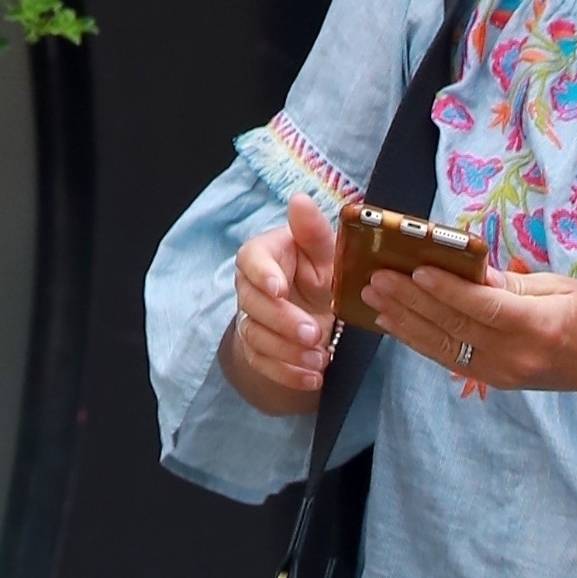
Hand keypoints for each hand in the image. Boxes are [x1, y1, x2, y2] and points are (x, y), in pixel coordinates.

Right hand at [227, 190, 338, 404]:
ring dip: (288, 351)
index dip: (262, 274)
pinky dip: (288, 374)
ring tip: (320, 358)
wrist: (320, 310)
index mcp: (264, 255)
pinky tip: (314, 377)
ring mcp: (251, 319)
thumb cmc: (321, 272)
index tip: (279, 288)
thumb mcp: (326, 252)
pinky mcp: (257, 349)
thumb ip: (313, 231)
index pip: (250, 260)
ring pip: (256, 337)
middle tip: (314, 332)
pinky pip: (263, 364)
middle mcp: (251, 287)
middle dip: (282, 321)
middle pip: (252, 304)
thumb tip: (300, 200)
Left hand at [381, 259, 576, 419]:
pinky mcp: (498, 380)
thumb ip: (511, 283)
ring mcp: (505, 373)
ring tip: (374, 300)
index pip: (482, 307)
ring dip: (406, 322)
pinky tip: (398, 324)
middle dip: (411, 302)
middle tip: (376, 279)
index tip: (414, 269)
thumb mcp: (560, 286)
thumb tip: (467, 268)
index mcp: (539, 327)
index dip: (446, 289)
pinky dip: (421, 340)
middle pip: (455, 326)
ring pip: (444, 346)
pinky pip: (451, 359)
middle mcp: (517, 355)